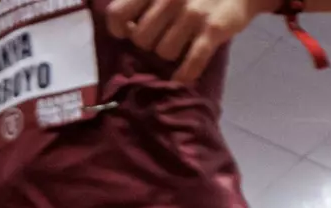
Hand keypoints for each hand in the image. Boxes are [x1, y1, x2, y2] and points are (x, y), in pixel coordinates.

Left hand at [104, 0, 260, 83]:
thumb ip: (147, 0)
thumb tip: (126, 28)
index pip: (118, 14)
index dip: (120, 29)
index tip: (128, 32)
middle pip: (141, 39)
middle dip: (149, 45)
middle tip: (160, 40)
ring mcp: (191, 15)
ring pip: (164, 52)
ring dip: (170, 56)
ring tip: (180, 49)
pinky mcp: (213, 30)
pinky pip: (192, 61)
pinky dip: (186, 74)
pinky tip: (182, 77)